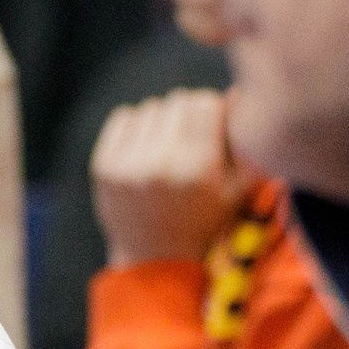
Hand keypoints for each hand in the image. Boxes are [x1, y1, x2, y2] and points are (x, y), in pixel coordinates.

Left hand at [90, 89, 253, 267]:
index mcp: (197, 169)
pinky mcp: (103, 165)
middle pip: (177, 100)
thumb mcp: (238, 188)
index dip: (212, 111)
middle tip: (189, 142)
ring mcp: (127, 164)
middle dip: (187, 115)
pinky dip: (137, 127)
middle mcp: (159, 164)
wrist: (155, 257)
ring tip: (168, 151)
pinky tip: (146, 151)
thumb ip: (245, 141)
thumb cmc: (206, 218)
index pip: (204, 101)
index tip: (212, 130)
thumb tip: (235, 90)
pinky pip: (124, 117)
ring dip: (162, 122)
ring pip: (151, 107)